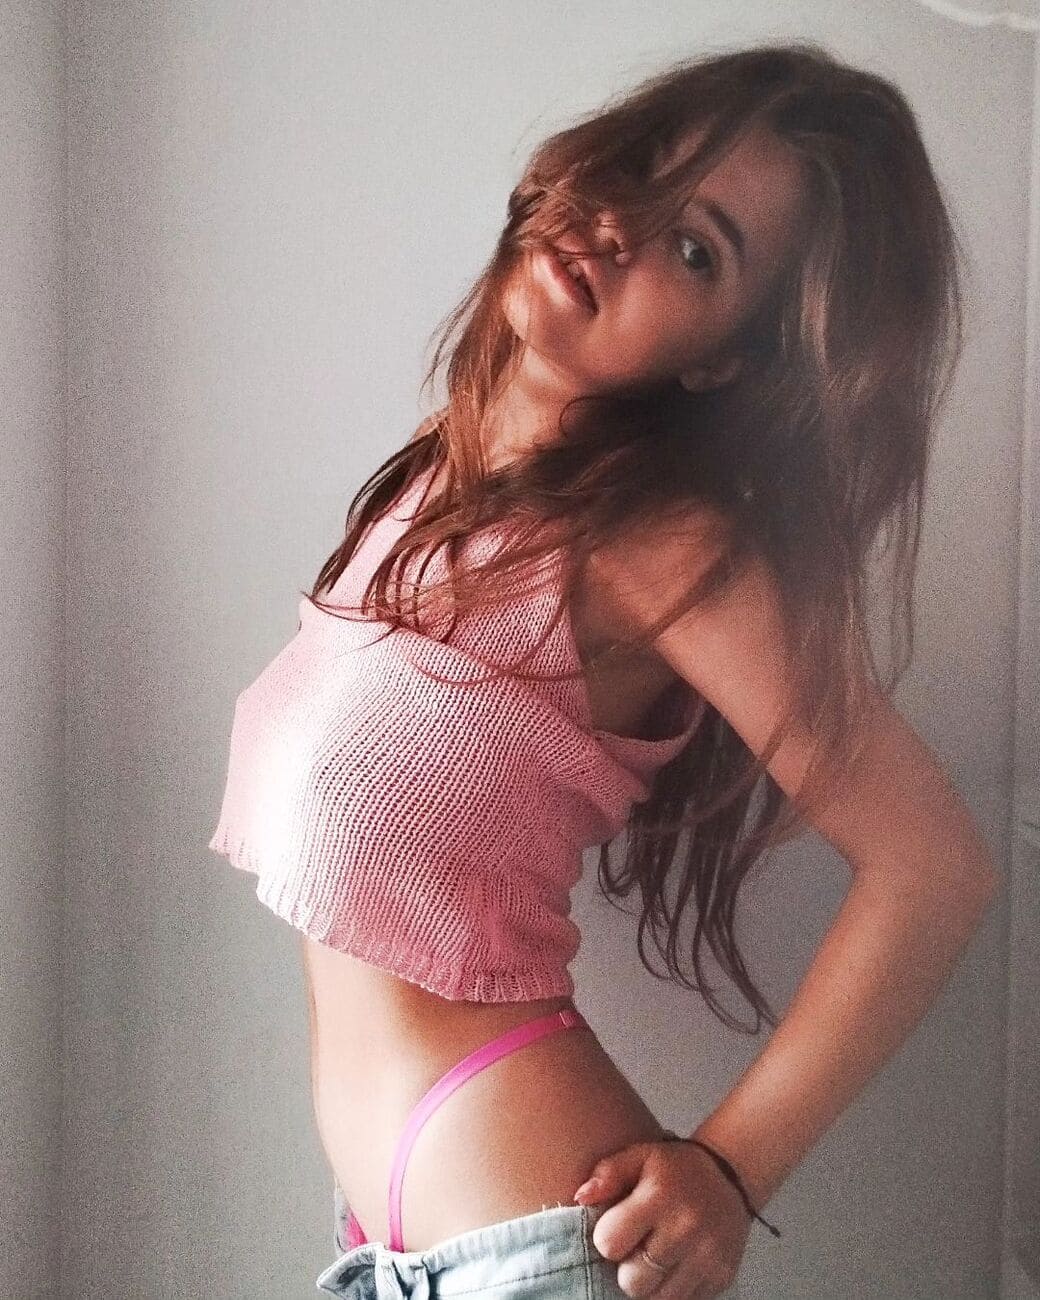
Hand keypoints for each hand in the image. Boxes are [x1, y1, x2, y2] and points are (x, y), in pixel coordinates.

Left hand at [573, 1138, 751, 1296]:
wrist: (730, 1175)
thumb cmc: (674, 1168)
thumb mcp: (640, 1156)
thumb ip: (607, 1173)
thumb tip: (580, 1198)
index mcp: (659, 1196)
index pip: (609, 1243)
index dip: (607, 1239)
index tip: (617, 1228)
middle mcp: (686, 1229)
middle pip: (631, 1281)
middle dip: (627, 1268)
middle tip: (636, 1247)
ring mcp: (707, 1257)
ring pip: (656, 1299)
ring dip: (649, 1283)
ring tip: (654, 1257)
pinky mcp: (722, 1277)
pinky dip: (673, 1289)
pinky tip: (675, 1265)